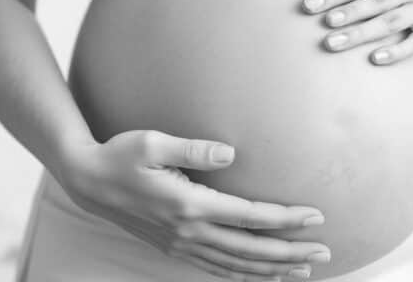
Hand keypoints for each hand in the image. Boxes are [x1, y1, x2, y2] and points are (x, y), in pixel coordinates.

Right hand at [56, 130, 329, 281]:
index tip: (316, 216)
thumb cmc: (121, 156)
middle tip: (324, 253)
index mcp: (189, 205)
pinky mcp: (174, 247)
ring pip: (236, 266)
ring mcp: (181, 244)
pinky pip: (216, 269)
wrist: (88, 181)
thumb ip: (193, 150)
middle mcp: (189, 231)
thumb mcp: (153, 143)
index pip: (250, 216)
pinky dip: (243, 276)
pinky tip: (261, 276)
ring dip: (273, 270)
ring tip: (303, 270)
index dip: (286, 219)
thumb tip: (230, 153)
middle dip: (291, 253)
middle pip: (251, 250)